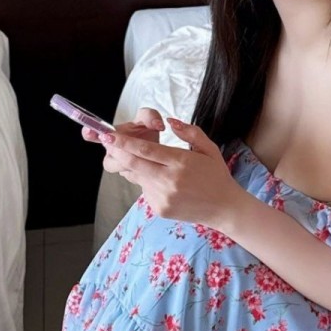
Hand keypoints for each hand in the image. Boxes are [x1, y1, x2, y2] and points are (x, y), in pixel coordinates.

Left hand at [100, 115, 237, 228]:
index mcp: (181, 162)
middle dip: (117, 151)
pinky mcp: (159, 208)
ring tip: (161, 169)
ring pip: (139, 177)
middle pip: (134, 163)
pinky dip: (149, 183)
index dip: (123, 142)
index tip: (108, 134)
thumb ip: (189, 132)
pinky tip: (168, 185)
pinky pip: (146, 190)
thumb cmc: (216, 175)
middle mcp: (169, 180)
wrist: (224, 208)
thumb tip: (169, 121)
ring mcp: (163, 197)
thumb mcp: (208, 148)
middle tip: (106, 141)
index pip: (145, 149)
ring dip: (139, 168)